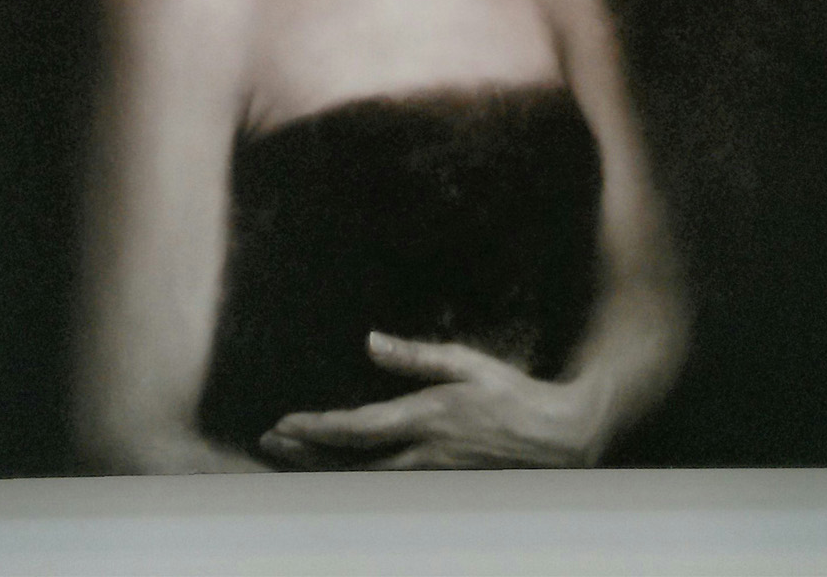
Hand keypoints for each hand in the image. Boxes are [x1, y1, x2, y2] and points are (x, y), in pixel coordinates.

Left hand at [258, 332, 597, 469]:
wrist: (556, 438)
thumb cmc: (513, 394)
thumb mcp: (465, 362)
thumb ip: (414, 356)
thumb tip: (370, 342)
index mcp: (426, 416)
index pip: (357, 428)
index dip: (316, 429)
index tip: (284, 424)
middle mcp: (422, 452)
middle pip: (350, 463)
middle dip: (306, 455)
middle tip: (270, 445)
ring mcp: (430, 472)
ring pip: (363, 479)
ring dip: (324, 469)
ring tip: (291, 459)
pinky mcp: (439, 480)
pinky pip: (384, 484)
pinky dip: (352, 476)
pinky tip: (337, 470)